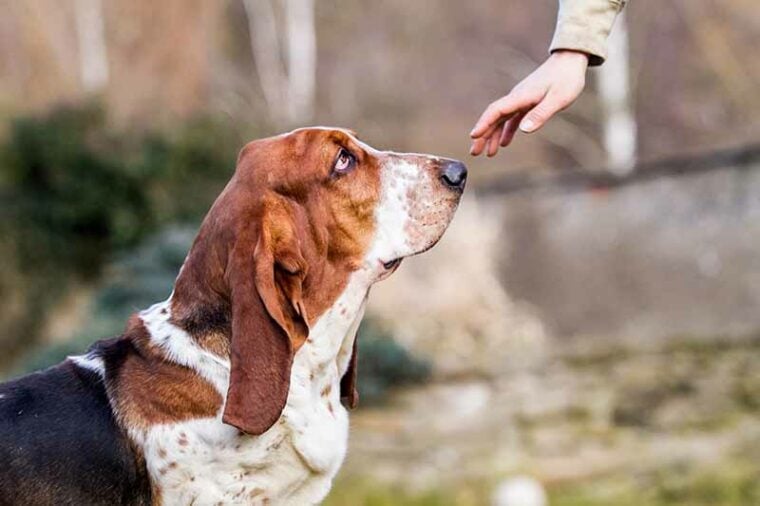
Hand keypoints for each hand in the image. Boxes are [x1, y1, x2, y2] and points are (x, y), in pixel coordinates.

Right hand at [469, 50, 588, 156]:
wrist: (570, 61)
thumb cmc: (567, 78)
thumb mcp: (558, 98)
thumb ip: (541, 114)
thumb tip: (524, 129)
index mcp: (521, 96)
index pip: (496, 110)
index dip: (484, 123)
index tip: (473, 136)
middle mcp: (516, 98)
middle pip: (493, 117)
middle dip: (483, 134)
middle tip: (474, 152)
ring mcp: (520, 100)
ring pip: (501, 119)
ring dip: (492, 135)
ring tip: (487, 153)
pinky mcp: (526, 102)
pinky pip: (511, 119)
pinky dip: (506, 131)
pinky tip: (504, 143)